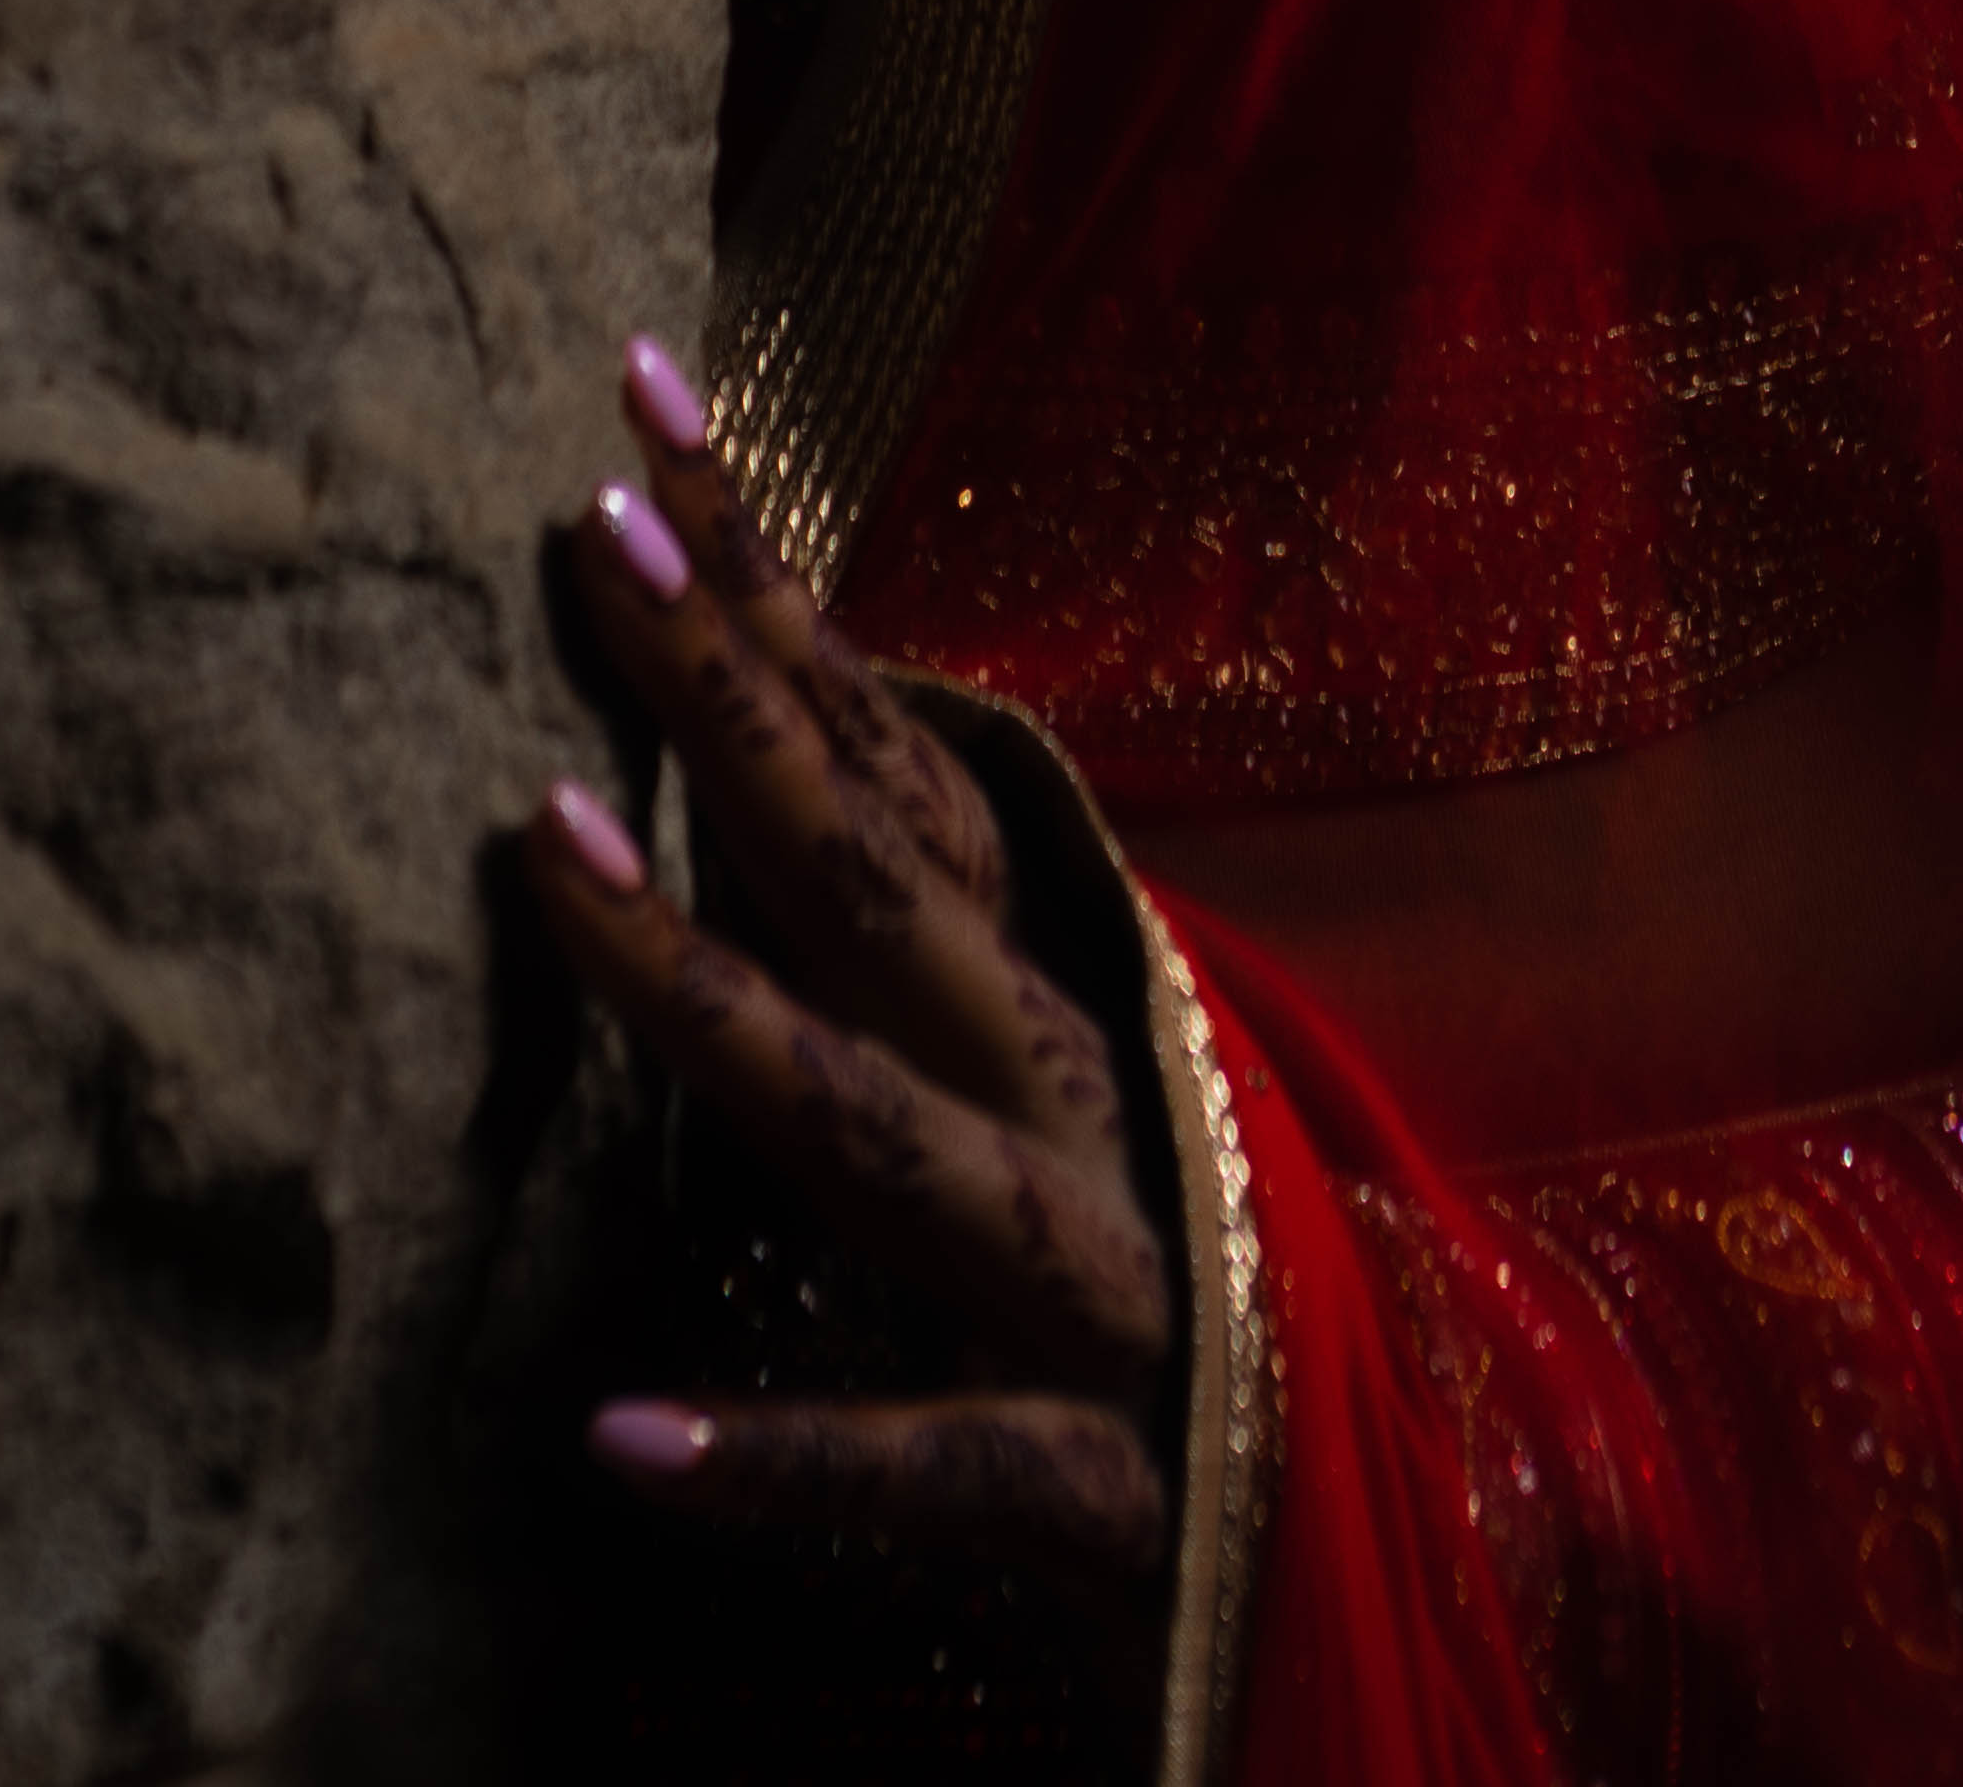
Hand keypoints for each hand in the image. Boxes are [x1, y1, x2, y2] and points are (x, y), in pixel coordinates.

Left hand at [523, 340, 1174, 1588]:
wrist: (1427, 1561)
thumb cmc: (1188, 1325)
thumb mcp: (1053, 1111)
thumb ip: (912, 962)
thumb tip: (763, 766)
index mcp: (1062, 1011)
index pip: (896, 758)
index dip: (771, 588)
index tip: (641, 402)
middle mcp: (1080, 1110)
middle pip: (878, 883)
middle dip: (733, 703)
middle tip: (590, 529)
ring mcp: (1096, 1296)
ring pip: (879, 1130)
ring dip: (707, 994)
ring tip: (536, 857)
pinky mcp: (1094, 1501)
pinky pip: (927, 1474)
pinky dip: (786, 1462)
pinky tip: (624, 1436)